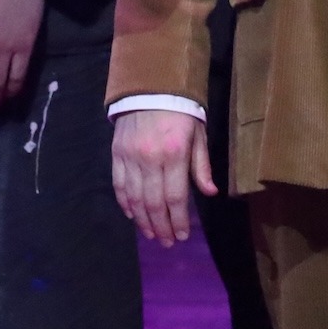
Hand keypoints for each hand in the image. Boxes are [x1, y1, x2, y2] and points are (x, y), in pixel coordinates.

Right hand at [112, 109, 214, 245]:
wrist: (149, 86)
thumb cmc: (180, 112)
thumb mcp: (198, 135)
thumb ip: (201, 166)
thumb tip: (210, 193)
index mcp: (174, 155)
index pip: (175, 197)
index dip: (178, 221)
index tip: (182, 236)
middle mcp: (150, 159)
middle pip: (154, 202)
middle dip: (161, 226)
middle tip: (167, 242)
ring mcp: (130, 157)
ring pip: (134, 197)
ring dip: (142, 220)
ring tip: (151, 234)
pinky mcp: (117, 153)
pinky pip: (118, 183)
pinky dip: (124, 202)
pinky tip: (131, 214)